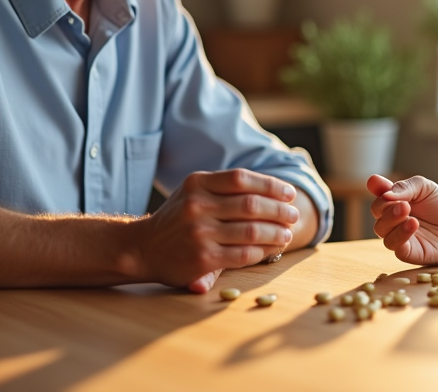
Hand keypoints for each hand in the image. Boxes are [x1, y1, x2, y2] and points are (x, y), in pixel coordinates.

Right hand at [132, 169, 299, 292]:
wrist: (143, 248)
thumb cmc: (178, 218)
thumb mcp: (194, 192)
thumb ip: (226, 188)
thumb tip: (275, 191)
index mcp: (197, 183)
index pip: (243, 179)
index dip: (272, 185)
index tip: (289, 194)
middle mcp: (197, 205)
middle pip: (252, 204)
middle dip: (280, 210)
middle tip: (294, 215)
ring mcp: (199, 233)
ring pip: (252, 230)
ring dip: (276, 232)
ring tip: (287, 233)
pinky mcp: (202, 259)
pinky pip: (243, 254)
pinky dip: (263, 251)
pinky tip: (272, 249)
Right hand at [367, 175, 437, 265]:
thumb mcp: (426, 188)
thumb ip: (405, 187)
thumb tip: (385, 194)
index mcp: (396, 201)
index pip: (379, 195)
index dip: (376, 189)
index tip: (377, 184)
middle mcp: (394, 219)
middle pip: (377, 213)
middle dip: (384, 206)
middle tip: (402, 203)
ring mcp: (400, 236)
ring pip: (381, 231)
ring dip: (391, 220)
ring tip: (407, 212)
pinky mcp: (408, 252)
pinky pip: (395, 246)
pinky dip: (400, 235)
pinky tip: (413, 224)